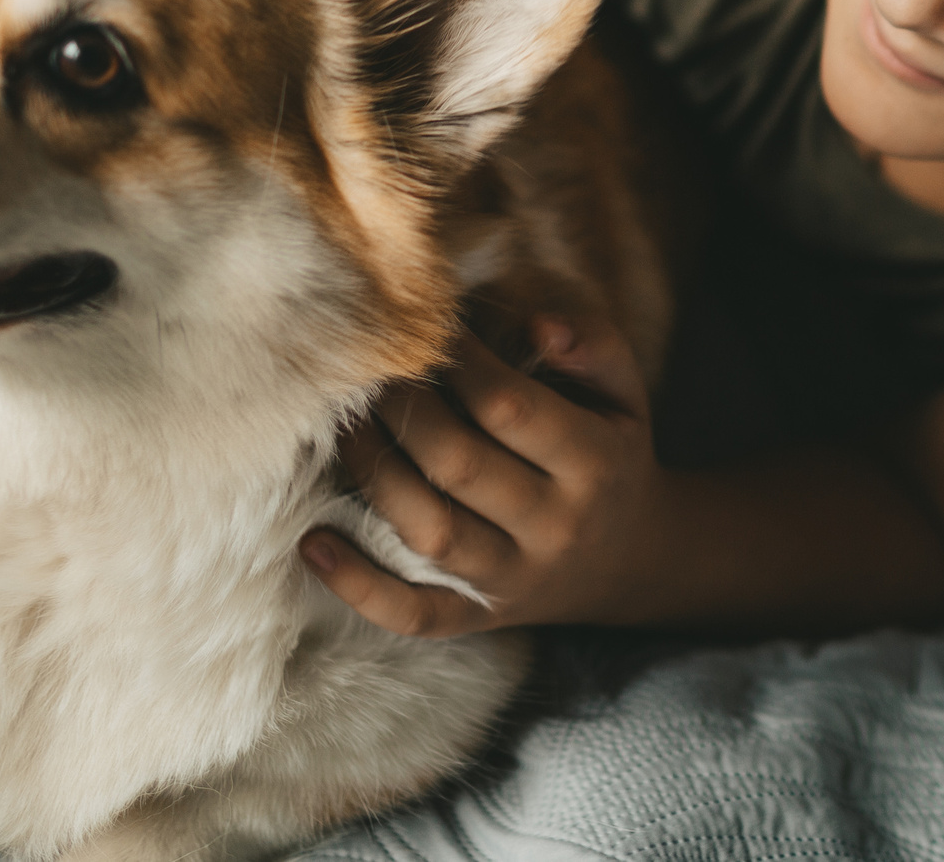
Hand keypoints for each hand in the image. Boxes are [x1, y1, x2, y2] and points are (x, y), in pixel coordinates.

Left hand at [303, 316, 676, 636]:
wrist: (629, 558)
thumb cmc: (611, 452)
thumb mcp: (627, 394)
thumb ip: (594, 346)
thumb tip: (537, 325)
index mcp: (593, 463)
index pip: (510, 407)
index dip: (458, 361)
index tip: (429, 329)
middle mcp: (555, 526)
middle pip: (459, 466)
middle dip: (404, 411)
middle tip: (372, 374)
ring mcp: (514, 579)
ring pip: (430, 533)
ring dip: (375, 476)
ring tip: (345, 429)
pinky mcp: (479, 617)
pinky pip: (413, 614)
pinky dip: (358, 586)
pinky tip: (314, 543)